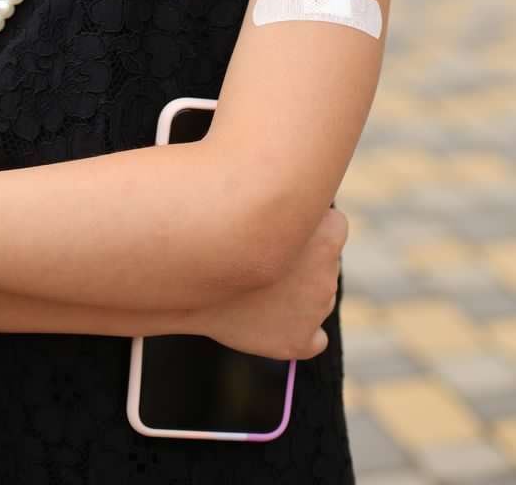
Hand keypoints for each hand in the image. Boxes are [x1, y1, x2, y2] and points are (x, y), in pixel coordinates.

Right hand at [190, 206, 346, 358]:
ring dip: (298, 292)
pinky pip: (314, 339)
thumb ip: (286, 199)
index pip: (336, 224)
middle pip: (326, 262)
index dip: (311, 223)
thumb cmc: (218, 221)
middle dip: (303, 259)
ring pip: (318, 297)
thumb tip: (289, 184)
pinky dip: (300, 331)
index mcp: (327, 237)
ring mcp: (315, 310)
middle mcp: (327, 275)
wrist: (189, 268)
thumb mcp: (259, 195)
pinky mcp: (299, 340)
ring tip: (256, 283)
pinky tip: (274, 319)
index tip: (287, 224)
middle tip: (266, 254)